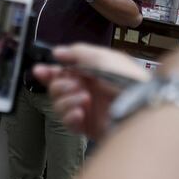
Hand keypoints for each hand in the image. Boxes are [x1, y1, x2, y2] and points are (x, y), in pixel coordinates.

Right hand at [33, 44, 147, 139]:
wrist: (139, 108)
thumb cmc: (126, 79)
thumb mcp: (102, 57)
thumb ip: (77, 52)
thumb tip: (57, 52)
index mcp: (90, 72)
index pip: (62, 71)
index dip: (49, 71)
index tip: (39, 70)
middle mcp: (86, 89)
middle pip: (56, 88)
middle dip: (60, 86)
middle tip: (75, 85)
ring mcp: (86, 108)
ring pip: (59, 105)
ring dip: (67, 100)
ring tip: (84, 99)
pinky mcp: (87, 126)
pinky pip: (68, 122)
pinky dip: (70, 116)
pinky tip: (81, 112)